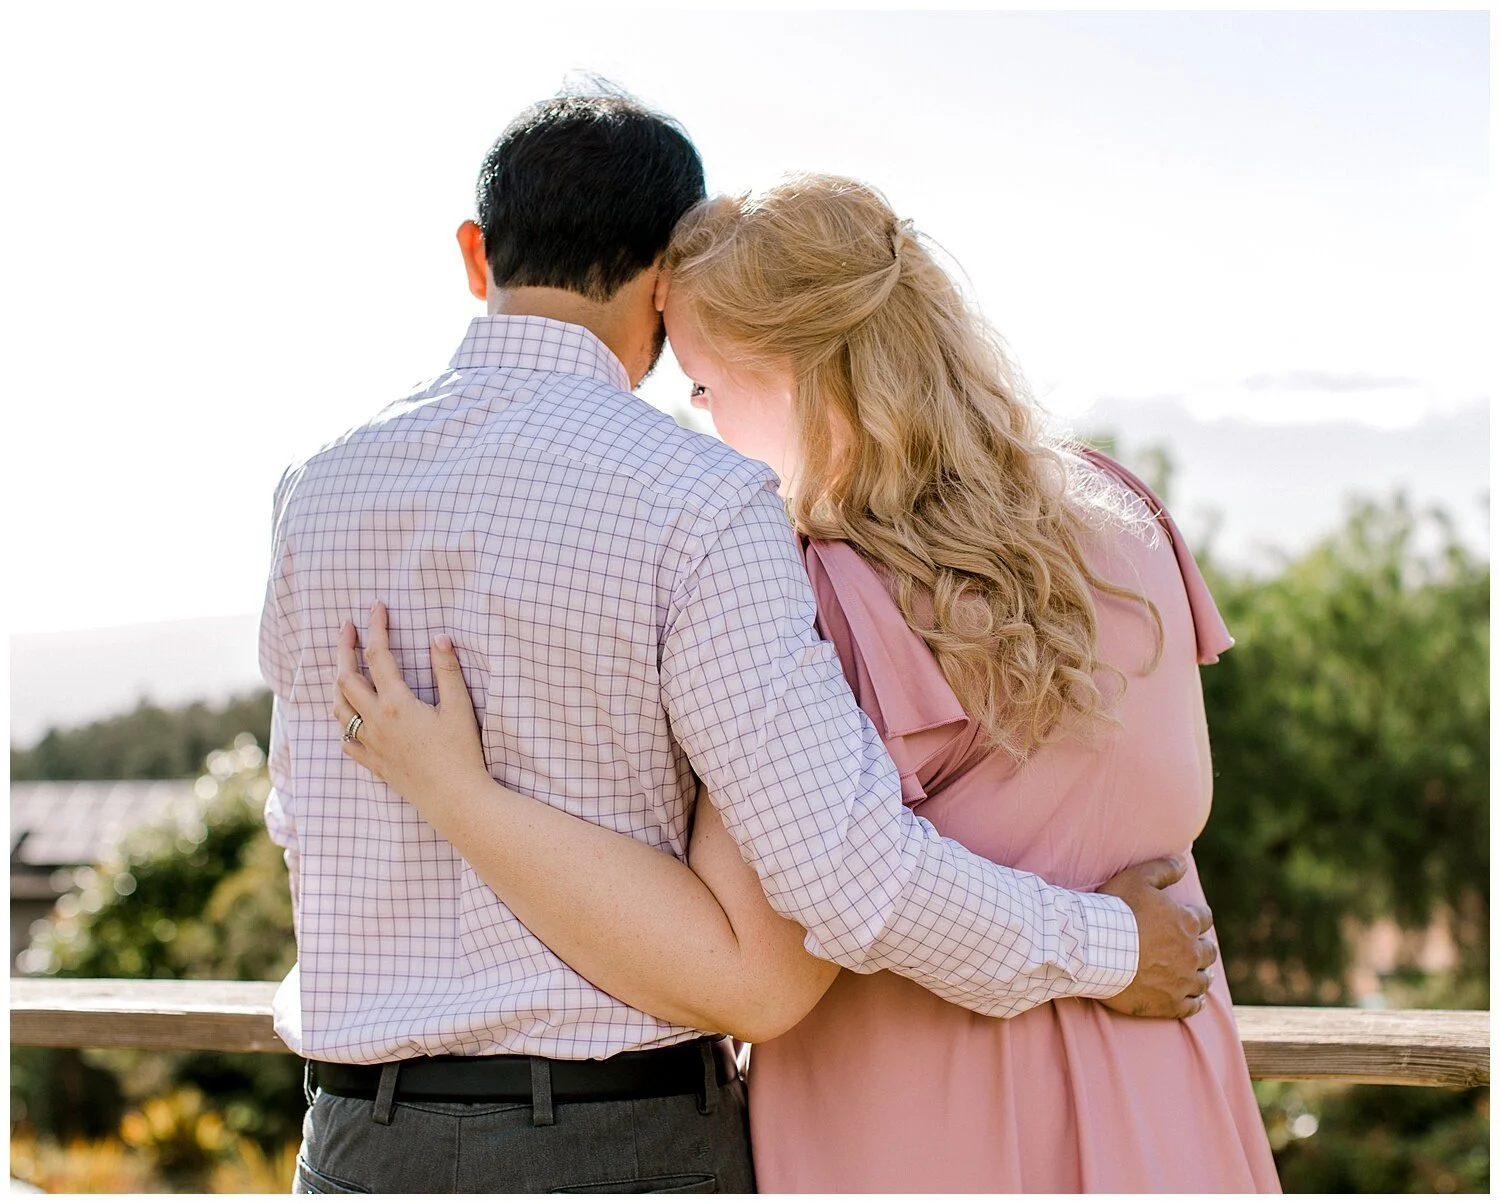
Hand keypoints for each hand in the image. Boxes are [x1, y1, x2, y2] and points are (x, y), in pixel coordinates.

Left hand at [332, 602, 490, 811]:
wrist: (455, 799)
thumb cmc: (462, 753)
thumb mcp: (460, 708)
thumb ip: (448, 671)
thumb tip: (438, 638)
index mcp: (396, 703)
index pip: (377, 655)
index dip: (375, 628)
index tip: (376, 607)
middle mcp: (375, 721)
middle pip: (345, 677)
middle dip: (343, 648)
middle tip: (347, 628)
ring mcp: (370, 743)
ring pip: (338, 707)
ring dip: (338, 682)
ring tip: (345, 667)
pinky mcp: (373, 762)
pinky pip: (345, 738)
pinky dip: (343, 720)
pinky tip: (349, 717)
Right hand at [1095, 853, 1217, 1019]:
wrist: (1094, 949)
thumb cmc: (1115, 911)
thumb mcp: (1137, 878)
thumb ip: (1164, 868)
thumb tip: (1184, 862)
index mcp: (1186, 922)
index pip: (1203, 918)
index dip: (1196, 918)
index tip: (1188, 920)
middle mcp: (1190, 952)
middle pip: (1208, 950)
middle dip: (1202, 947)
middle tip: (1194, 947)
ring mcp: (1182, 980)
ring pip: (1203, 979)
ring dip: (1201, 973)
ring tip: (1196, 973)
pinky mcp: (1170, 1003)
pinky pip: (1192, 1005)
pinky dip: (1194, 1000)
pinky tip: (1192, 998)